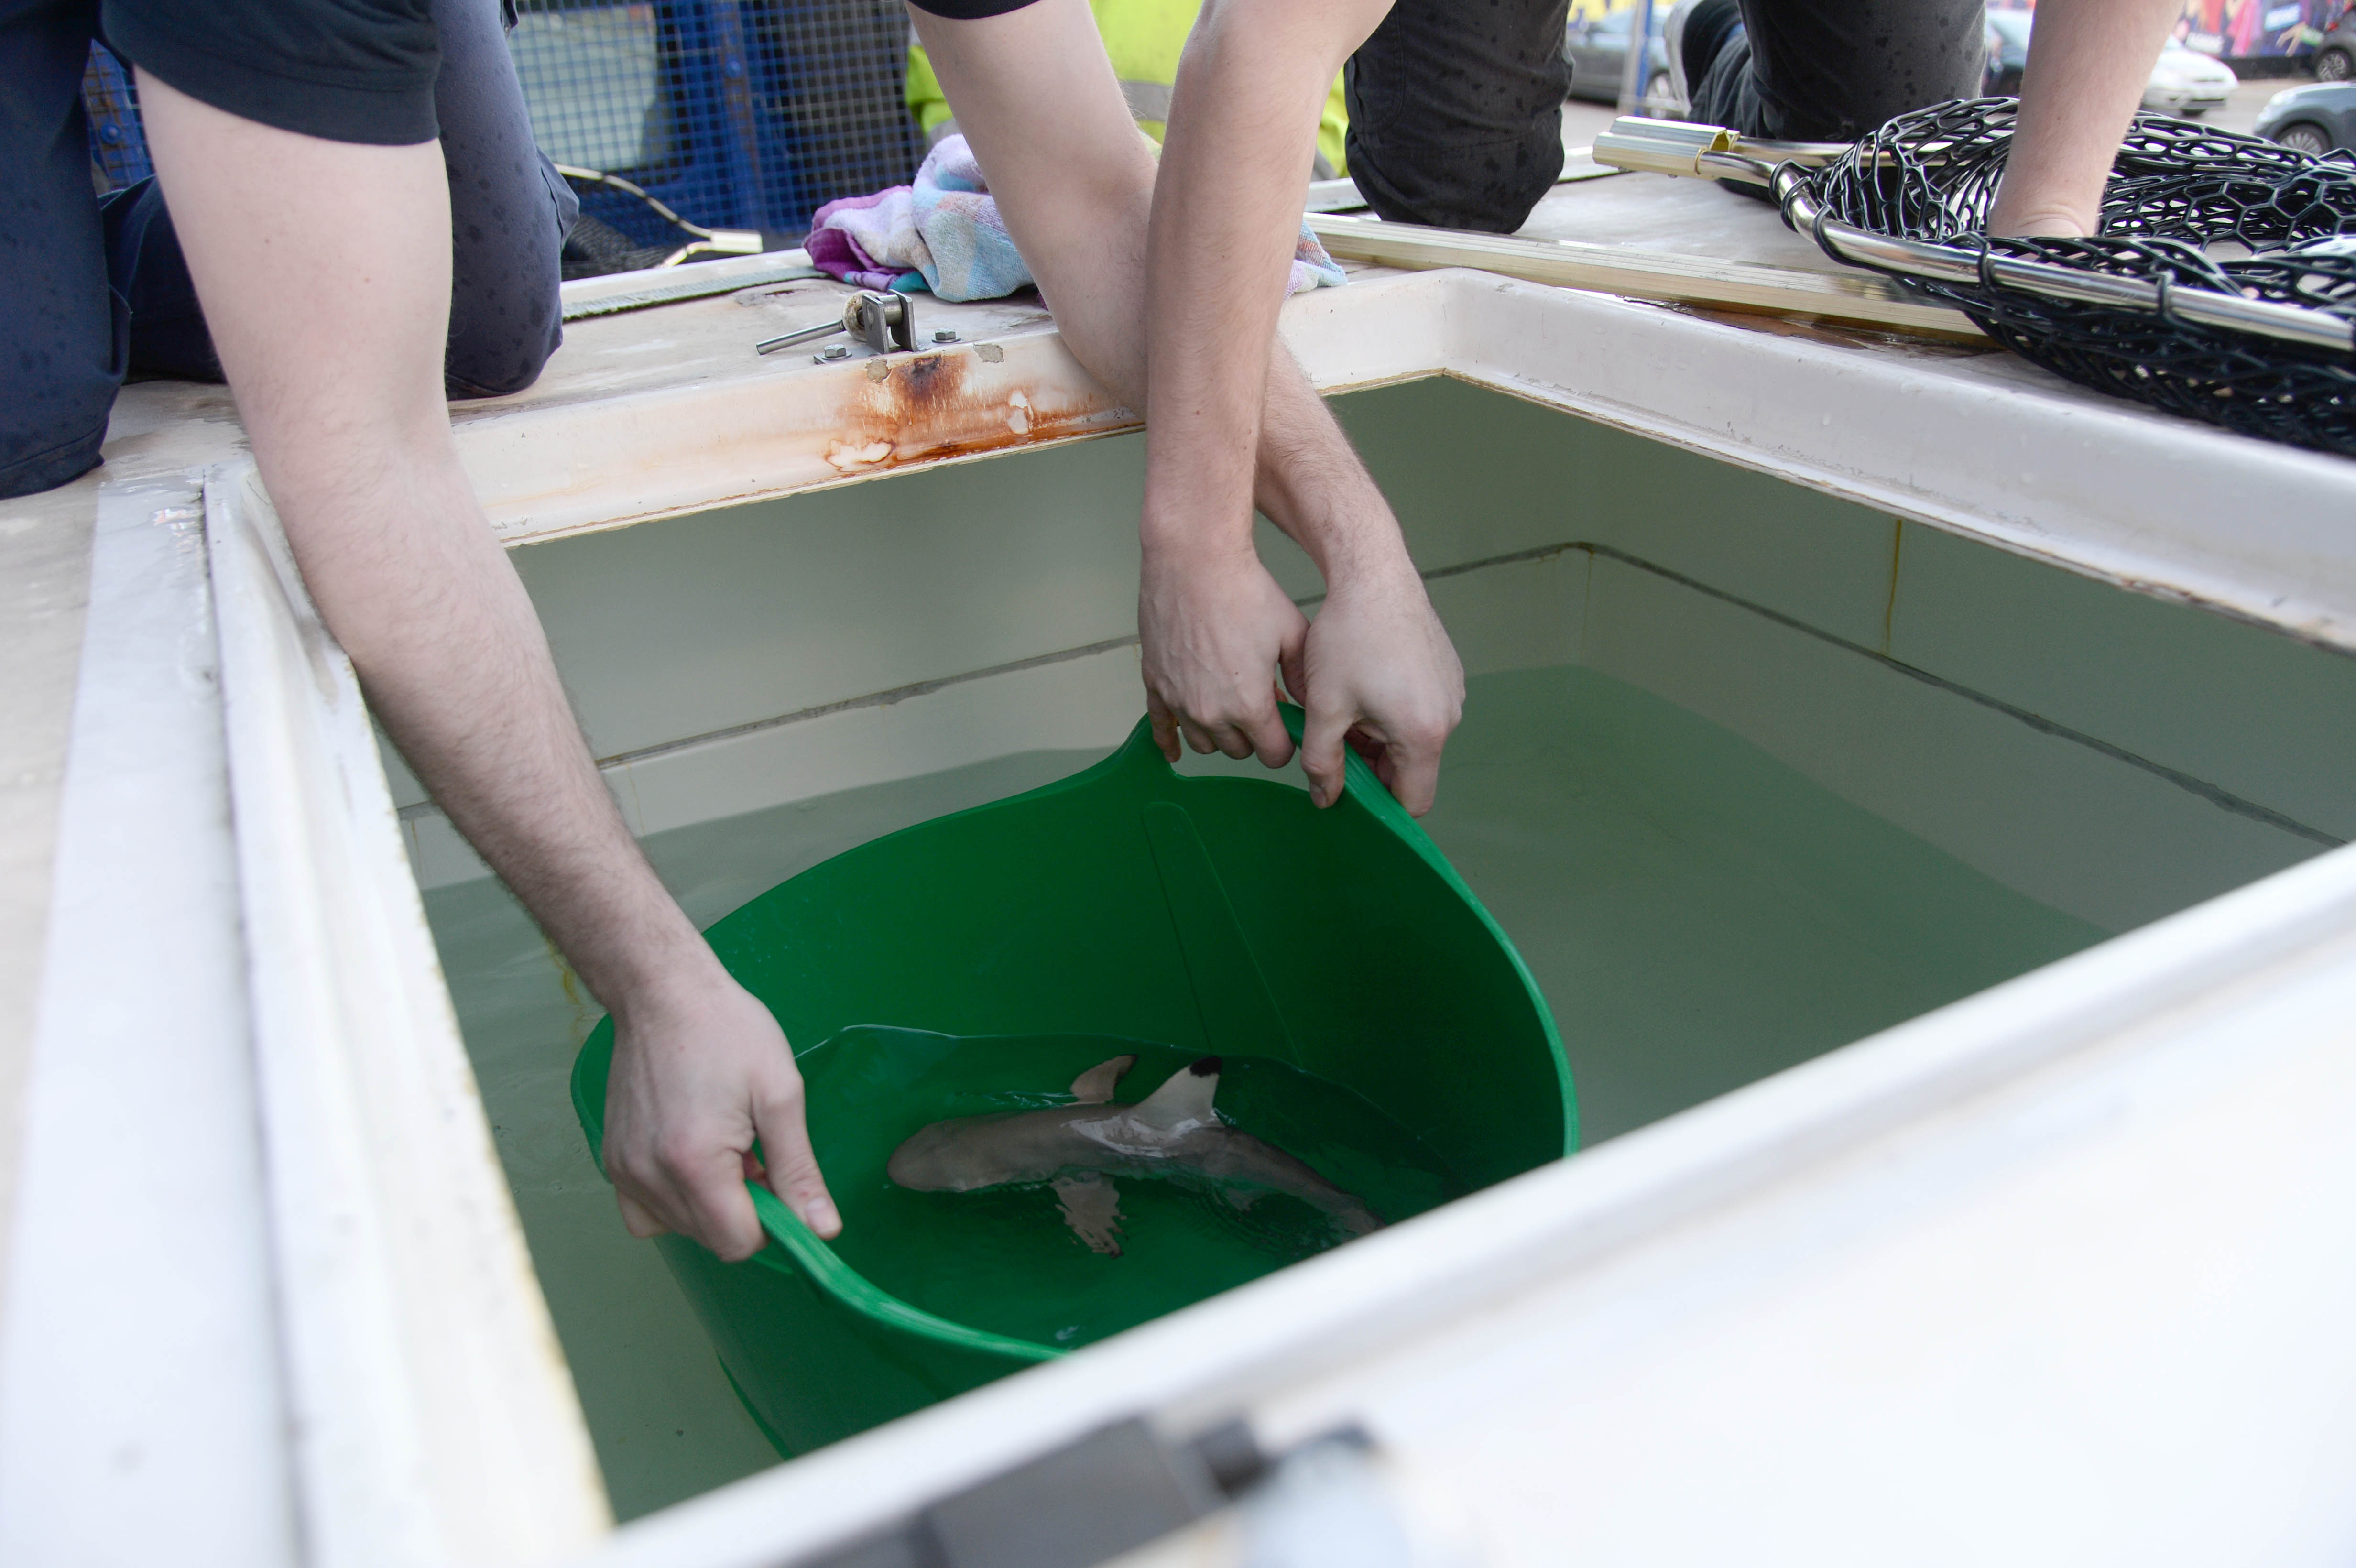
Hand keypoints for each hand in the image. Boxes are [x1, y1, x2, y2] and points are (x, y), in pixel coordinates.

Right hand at [600, 964, 840, 1261]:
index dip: (772, 1224)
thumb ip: (800, 1171)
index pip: (738, 1243)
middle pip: (710, 1239)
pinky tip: (690, 1159)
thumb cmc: (726, 1031)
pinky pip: (645, 1212)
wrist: (663, 992)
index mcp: (695, 1163)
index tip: (779, 1182)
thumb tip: (823, 1230)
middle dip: (743, 1210)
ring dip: (711, 1203)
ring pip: (680, 1228)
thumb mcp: (780, 1095)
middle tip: (752, 1151)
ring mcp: (624, 1170)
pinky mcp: (612, 1160)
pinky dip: (674, 1201)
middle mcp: (650, 1176)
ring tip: (724, 1145)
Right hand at [1139, 539, 1308, 767]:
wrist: (1196, 560)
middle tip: (1260, 708)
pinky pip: (1159, 727)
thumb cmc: (1244, 590)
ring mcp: (1178, 699)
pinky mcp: (1155, 683)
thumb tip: (1306, 702)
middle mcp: (1210, 710)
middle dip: (1252, 736)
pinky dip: (1168, 741)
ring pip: (1203, 743)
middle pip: (1237, 751)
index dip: (1285, 743)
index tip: (1287, 728)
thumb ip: (1302, 677)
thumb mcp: (1292, 632)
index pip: (1273, 754)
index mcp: (1249, 704)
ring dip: (1218, 733)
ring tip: (1228, 707)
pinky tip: (1173, 751)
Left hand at [1288, 560, 1463, 815]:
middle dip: (1374, 767)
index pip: (1413, 800)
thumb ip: (1322, 762)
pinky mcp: (1448, 672)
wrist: (1373, 575)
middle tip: (1334, 745)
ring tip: (1345, 708)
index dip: (1380, 807)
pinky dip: (1393, 712)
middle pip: (1413, 769)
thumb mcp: (1324, 707)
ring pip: (1414, 739)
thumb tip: (1325, 798)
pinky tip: (1364, 685)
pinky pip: (1421, 710)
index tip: (1349, 794)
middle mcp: (1449, 717)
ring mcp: (1452, 693)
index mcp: (1423, 733)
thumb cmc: (1348, 638)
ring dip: (1380, 738)